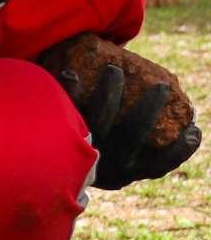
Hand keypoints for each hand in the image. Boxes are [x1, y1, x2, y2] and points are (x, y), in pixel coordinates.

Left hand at [56, 62, 200, 188]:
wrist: (46, 168)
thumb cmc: (97, 153)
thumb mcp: (123, 156)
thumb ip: (146, 141)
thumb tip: (187, 121)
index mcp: (126, 170)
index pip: (158, 166)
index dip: (179, 151)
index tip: (194, 131)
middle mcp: (104, 164)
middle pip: (132, 137)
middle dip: (148, 109)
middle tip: (161, 86)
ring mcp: (81, 151)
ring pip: (99, 121)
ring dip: (109, 93)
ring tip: (113, 70)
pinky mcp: (57, 135)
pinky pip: (63, 111)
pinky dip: (68, 91)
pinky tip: (69, 72)